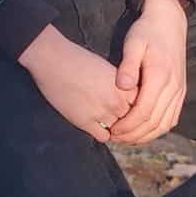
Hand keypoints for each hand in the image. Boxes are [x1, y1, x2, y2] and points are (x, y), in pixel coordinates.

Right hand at [17, 25, 137, 144]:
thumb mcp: (108, 69)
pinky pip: (103, 137)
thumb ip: (121, 85)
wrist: (52, 60)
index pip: (143, 105)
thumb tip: (127, 99)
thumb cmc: (78, 59)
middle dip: (128, 119)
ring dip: (116, 128)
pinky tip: (96, 125)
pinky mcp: (85, 122)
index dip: (138, 107)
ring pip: (120, 130)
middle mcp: (117, 101)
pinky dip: (102, 134)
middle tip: (121, 118)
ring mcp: (102, 113)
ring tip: (108, 121)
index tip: (132, 108)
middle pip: (132, 120)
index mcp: (124, 86)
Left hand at [108, 0, 188, 144]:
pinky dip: (159, 129)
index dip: (128, 126)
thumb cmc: (147, 31)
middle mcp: (173, 88)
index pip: (144, 112)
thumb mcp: (133, 43)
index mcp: (160, 77)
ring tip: (127, 138)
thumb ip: (128, 65)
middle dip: (134, 135)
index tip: (112, 130)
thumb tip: (122, 86)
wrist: (169, 21)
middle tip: (116, 138)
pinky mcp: (181, 91)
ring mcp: (180, 91)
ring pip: (165, 124)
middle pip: (155, 123)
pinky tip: (144, 131)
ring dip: (147, 135)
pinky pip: (172, 117)